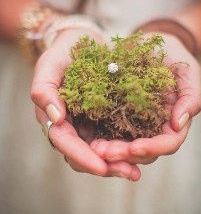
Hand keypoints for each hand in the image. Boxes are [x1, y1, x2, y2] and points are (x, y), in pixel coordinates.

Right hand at [31, 28, 140, 180]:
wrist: (82, 40)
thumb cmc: (63, 51)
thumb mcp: (50, 64)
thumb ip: (44, 90)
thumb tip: (56, 120)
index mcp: (55, 117)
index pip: (65, 143)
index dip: (82, 157)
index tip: (101, 166)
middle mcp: (72, 125)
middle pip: (84, 155)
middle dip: (106, 166)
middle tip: (129, 173)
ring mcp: (89, 124)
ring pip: (101, 152)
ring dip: (118, 163)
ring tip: (137, 170)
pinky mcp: (105, 118)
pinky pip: (115, 137)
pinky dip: (127, 147)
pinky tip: (143, 151)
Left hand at [90, 33, 200, 165]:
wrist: (148, 43)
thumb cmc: (171, 54)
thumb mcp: (186, 70)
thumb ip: (190, 96)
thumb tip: (178, 123)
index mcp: (173, 121)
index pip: (168, 143)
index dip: (152, 148)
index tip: (134, 147)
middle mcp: (155, 127)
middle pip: (143, 152)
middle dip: (124, 154)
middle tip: (103, 151)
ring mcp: (135, 123)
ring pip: (125, 147)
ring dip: (110, 152)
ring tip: (93, 149)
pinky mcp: (117, 115)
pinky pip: (109, 132)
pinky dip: (99, 138)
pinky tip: (87, 139)